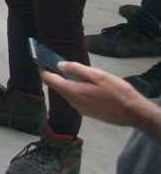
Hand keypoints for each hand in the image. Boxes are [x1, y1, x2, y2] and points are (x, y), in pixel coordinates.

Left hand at [42, 62, 158, 128]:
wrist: (134, 113)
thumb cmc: (117, 92)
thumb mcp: (98, 75)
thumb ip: (77, 69)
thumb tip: (60, 65)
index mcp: (73, 92)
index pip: (49, 80)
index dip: (43, 70)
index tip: (39, 61)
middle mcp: (73, 102)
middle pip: (58, 87)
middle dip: (56, 75)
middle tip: (58, 63)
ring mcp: (81, 109)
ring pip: (68, 93)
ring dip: (68, 83)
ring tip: (76, 73)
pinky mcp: (88, 112)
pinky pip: (77, 99)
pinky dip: (76, 90)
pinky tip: (87, 85)